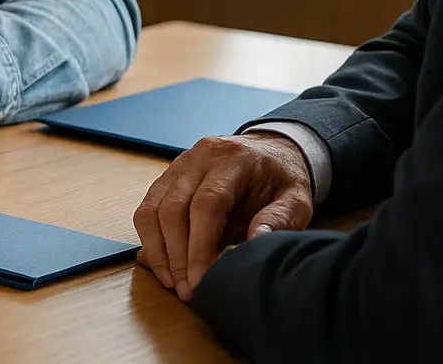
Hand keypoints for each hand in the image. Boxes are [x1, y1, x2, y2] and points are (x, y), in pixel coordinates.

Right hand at [133, 133, 313, 300]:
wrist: (267, 152)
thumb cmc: (280, 179)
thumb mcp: (296, 198)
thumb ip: (278, 220)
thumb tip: (254, 242)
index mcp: (232, 159)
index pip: (206, 204)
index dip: (199, 246)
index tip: (200, 280)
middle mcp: (198, 158)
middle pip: (172, 209)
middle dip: (175, 256)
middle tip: (185, 291)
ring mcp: (177, 166)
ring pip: (151, 210)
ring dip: (157, 251)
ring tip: (172, 283)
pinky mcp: (166, 178)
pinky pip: (146, 210)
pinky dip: (150, 240)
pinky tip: (162, 265)